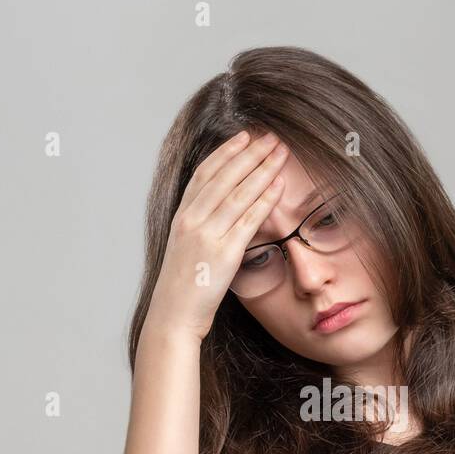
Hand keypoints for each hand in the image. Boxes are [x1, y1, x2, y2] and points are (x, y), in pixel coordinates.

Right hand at [147, 129, 289, 341]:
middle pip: (224, 177)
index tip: (244, 137)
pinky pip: (249, 220)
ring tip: (281, 153)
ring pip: (239, 193)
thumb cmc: (182, 288)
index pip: (205, 174)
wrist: (173, 316)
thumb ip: (200, 226)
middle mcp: (191, 220)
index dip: (226, 152)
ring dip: (263, 169)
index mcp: (181, 217)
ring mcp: (206, 235)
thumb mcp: (185, 249)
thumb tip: (221, 210)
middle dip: (250, 153)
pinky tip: (279, 185)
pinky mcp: (223, 253)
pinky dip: (265, 199)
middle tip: (271, 138)